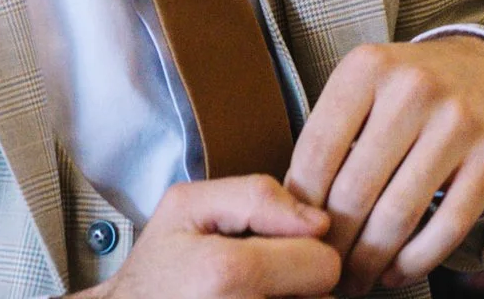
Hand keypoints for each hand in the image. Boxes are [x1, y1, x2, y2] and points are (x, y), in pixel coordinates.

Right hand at [79, 176, 340, 298]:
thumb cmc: (159, 266)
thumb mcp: (186, 205)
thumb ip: (257, 195)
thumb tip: (319, 222)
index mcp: (229, 273)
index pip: (323, 262)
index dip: (300, 249)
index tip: (267, 249)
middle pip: (324, 296)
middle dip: (297, 280)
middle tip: (254, 276)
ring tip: (247, 294)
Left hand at [285, 36, 483, 295]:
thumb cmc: (408, 90)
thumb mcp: (363, 86)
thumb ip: (330, 135)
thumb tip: (290, 208)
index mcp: (368, 67)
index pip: (318, 150)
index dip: (301, 203)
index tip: (295, 233)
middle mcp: (414, 89)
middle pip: (356, 188)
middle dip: (335, 241)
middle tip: (323, 269)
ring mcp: (458, 123)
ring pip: (400, 213)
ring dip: (371, 259)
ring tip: (356, 279)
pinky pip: (448, 226)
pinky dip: (416, 260)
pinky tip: (395, 272)